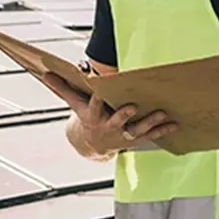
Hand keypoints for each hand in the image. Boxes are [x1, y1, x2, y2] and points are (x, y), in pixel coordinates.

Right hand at [40, 72, 177, 157]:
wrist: (93, 145)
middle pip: (117, 121)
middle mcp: (109, 127)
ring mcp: (123, 135)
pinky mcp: (135, 139)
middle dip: (123, 115)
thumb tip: (45, 73)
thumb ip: (62, 87)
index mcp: (93, 116)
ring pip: (137, 130)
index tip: (99, 87)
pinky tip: (174, 123)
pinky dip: (163, 130)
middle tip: (131, 106)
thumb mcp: (74, 103)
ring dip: (149, 122)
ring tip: (161, 113)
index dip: (97, 98)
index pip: (94, 106)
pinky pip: (151, 135)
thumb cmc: (86, 117)